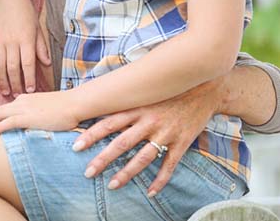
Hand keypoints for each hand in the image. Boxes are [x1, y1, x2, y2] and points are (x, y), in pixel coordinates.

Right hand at [0, 0, 49, 95]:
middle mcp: (12, 41)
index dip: (29, 79)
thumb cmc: (25, 10)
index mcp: (26, 39)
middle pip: (13, 68)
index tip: (31, 90)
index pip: (28, 64)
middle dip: (16, 84)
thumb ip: (41, 46)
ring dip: (2, 81)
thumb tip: (46, 64)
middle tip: (18, 95)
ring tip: (5, 91)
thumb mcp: (37, 26)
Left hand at [0, 90, 78, 133]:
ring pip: (0, 114)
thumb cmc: (67, 107)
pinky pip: (9, 122)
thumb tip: (38, 121)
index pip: (8, 107)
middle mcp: (23, 101)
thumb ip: (40, 113)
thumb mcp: (49, 108)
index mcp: (28, 99)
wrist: (76, 103)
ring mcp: (25, 108)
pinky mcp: (29, 117)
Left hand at [73, 79, 220, 195]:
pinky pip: (170, 165)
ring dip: (127, 173)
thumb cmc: (167, 90)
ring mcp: (166, 132)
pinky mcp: (182, 142)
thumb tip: (97, 105)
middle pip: (122, 143)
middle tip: (88, 173)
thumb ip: (125, 101)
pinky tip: (151, 192)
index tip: (75, 146)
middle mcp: (149, 120)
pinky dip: (160, 180)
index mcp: (137, 108)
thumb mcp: (144, 92)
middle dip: (103, 159)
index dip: (91, 135)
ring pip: (143, 157)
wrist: (204, 88)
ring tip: (112, 185)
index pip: (108, 122)